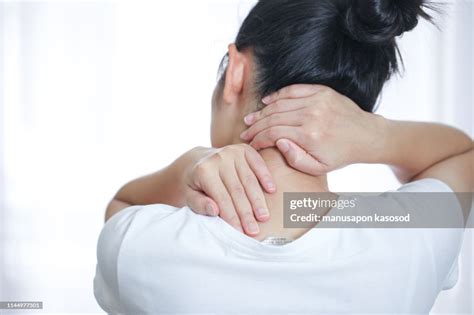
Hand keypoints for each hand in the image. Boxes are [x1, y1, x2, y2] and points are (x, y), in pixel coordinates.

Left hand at [183, 145, 275, 235]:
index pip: (221, 198)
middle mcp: (218, 158)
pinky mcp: (243, 149)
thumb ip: (199, 204)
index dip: (232, 216)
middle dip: (246, 213)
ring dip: (258, 200)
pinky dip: (265, 176)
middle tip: (254, 230)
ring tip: (264, 217)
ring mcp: (232, 151)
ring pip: (249, 180)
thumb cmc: (194, 184)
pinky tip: (272, 190)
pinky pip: (258, 163)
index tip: (240, 232)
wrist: (196, 160)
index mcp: (203, 170)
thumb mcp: (189, 195)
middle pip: (237, 191)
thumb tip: (214, 210)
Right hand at [240, 85, 383, 174]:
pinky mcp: (320, 91)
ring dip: (262, 112)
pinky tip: (266, 101)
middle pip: (273, 118)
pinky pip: (292, 90)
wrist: (366, 136)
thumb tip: (277, 143)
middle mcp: (311, 115)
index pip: (273, 134)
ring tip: (251, 120)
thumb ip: (295, 159)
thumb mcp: (319, 167)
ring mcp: (316, 100)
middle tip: (245, 133)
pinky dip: (276, 95)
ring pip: (279, 104)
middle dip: (255, 127)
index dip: (258, 140)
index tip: (250, 145)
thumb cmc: (340, 155)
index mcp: (310, 135)